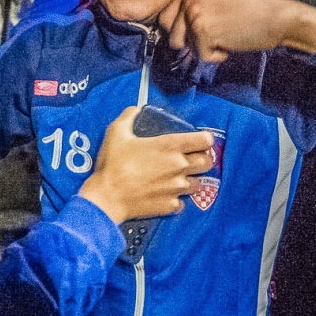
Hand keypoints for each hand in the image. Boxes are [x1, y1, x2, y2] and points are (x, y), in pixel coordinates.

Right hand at [76, 105, 215, 224]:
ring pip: (198, 183)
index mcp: (170, 146)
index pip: (205, 140)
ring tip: (178, 178)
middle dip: (203, 159)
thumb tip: (135, 109)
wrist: (107, 197)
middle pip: (208, 162)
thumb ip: (128, 116)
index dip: (204, 139)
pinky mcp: (171, 205)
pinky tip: (165, 195)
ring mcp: (177, 188)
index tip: (197, 141)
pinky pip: (182, 202)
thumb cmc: (113, 164)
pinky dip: (176, 199)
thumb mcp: (116, 132)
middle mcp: (179, 166)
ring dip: (191, 179)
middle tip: (191, 159)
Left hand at [157, 0, 315, 63]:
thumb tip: (165, 32)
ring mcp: (195, 12)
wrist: (274, 18)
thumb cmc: (245, 14)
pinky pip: (200, 55)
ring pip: (183, 45)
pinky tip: (231, 43)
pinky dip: (216, 56)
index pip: (165, 16)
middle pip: (170, 31)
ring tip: (223, 35)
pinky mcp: (203, 30)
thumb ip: (188, 11)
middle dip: (189, 39)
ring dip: (203, 47)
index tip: (204, 26)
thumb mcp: (212, 2)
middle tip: (215, 32)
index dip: (182, 29)